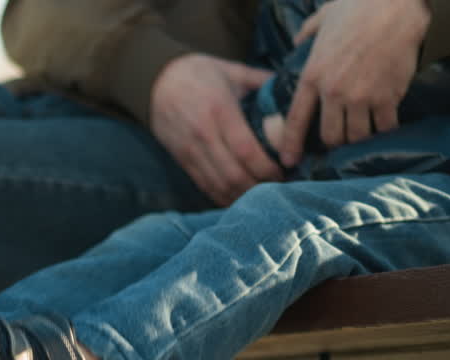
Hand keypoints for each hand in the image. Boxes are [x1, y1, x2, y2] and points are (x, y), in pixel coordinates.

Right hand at [150, 53, 282, 206]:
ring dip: (241, 195)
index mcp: (220, 110)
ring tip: (260, 195)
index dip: (266, 167)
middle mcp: (203, 134)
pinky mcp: (181, 159)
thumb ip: (262, 81)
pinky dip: (222, 196)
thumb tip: (293, 89)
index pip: (245, 149)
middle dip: (257, 186)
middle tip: (277, 187)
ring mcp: (190, 150)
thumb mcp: (232, 71)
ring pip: (218, 184)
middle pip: (233, 173)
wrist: (156, 80)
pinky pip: (203, 185)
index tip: (283, 171)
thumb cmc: (198, 73)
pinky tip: (237, 197)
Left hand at [277, 0, 429, 166]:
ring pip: (357, 136)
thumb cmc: (357, 8)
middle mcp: (334, 93)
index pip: (296, 120)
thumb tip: (298, 41)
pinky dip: (385, 129)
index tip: (289, 160)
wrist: (396, 6)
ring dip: (359, 138)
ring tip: (362, 133)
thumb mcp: (322, 19)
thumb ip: (305, 34)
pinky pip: (385, 127)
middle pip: (330, 136)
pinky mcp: (388, 97)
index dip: (291, 144)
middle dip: (333, 142)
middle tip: (339, 140)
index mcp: (312, 76)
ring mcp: (361, 98)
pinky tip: (385, 125)